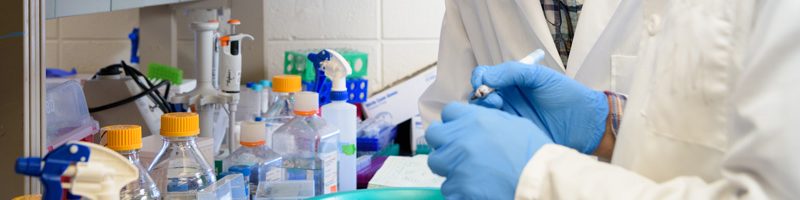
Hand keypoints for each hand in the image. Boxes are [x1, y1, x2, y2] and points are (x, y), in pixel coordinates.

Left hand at [426, 103, 552, 198]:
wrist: (541, 181)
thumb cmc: (534, 153)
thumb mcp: (514, 123)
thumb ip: (487, 120)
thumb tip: (474, 122)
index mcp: (475, 120)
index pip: (449, 113)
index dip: (454, 121)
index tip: (459, 129)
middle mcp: (461, 140)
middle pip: (435, 135)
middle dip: (444, 142)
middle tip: (456, 150)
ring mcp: (457, 165)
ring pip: (437, 162)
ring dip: (449, 166)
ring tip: (467, 172)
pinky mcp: (459, 188)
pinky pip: (447, 188)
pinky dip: (458, 189)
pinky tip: (473, 188)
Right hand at [470, 62, 607, 153]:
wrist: (584, 122)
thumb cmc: (566, 95)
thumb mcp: (539, 76)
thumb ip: (512, 71)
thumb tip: (484, 77)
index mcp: (511, 81)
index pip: (485, 76)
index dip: (479, 78)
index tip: (482, 83)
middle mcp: (506, 98)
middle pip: (479, 96)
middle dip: (481, 96)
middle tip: (496, 99)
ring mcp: (508, 117)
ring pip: (483, 114)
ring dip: (485, 111)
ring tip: (500, 109)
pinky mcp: (512, 135)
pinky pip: (494, 130)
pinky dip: (491, 126)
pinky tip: (502, 124)